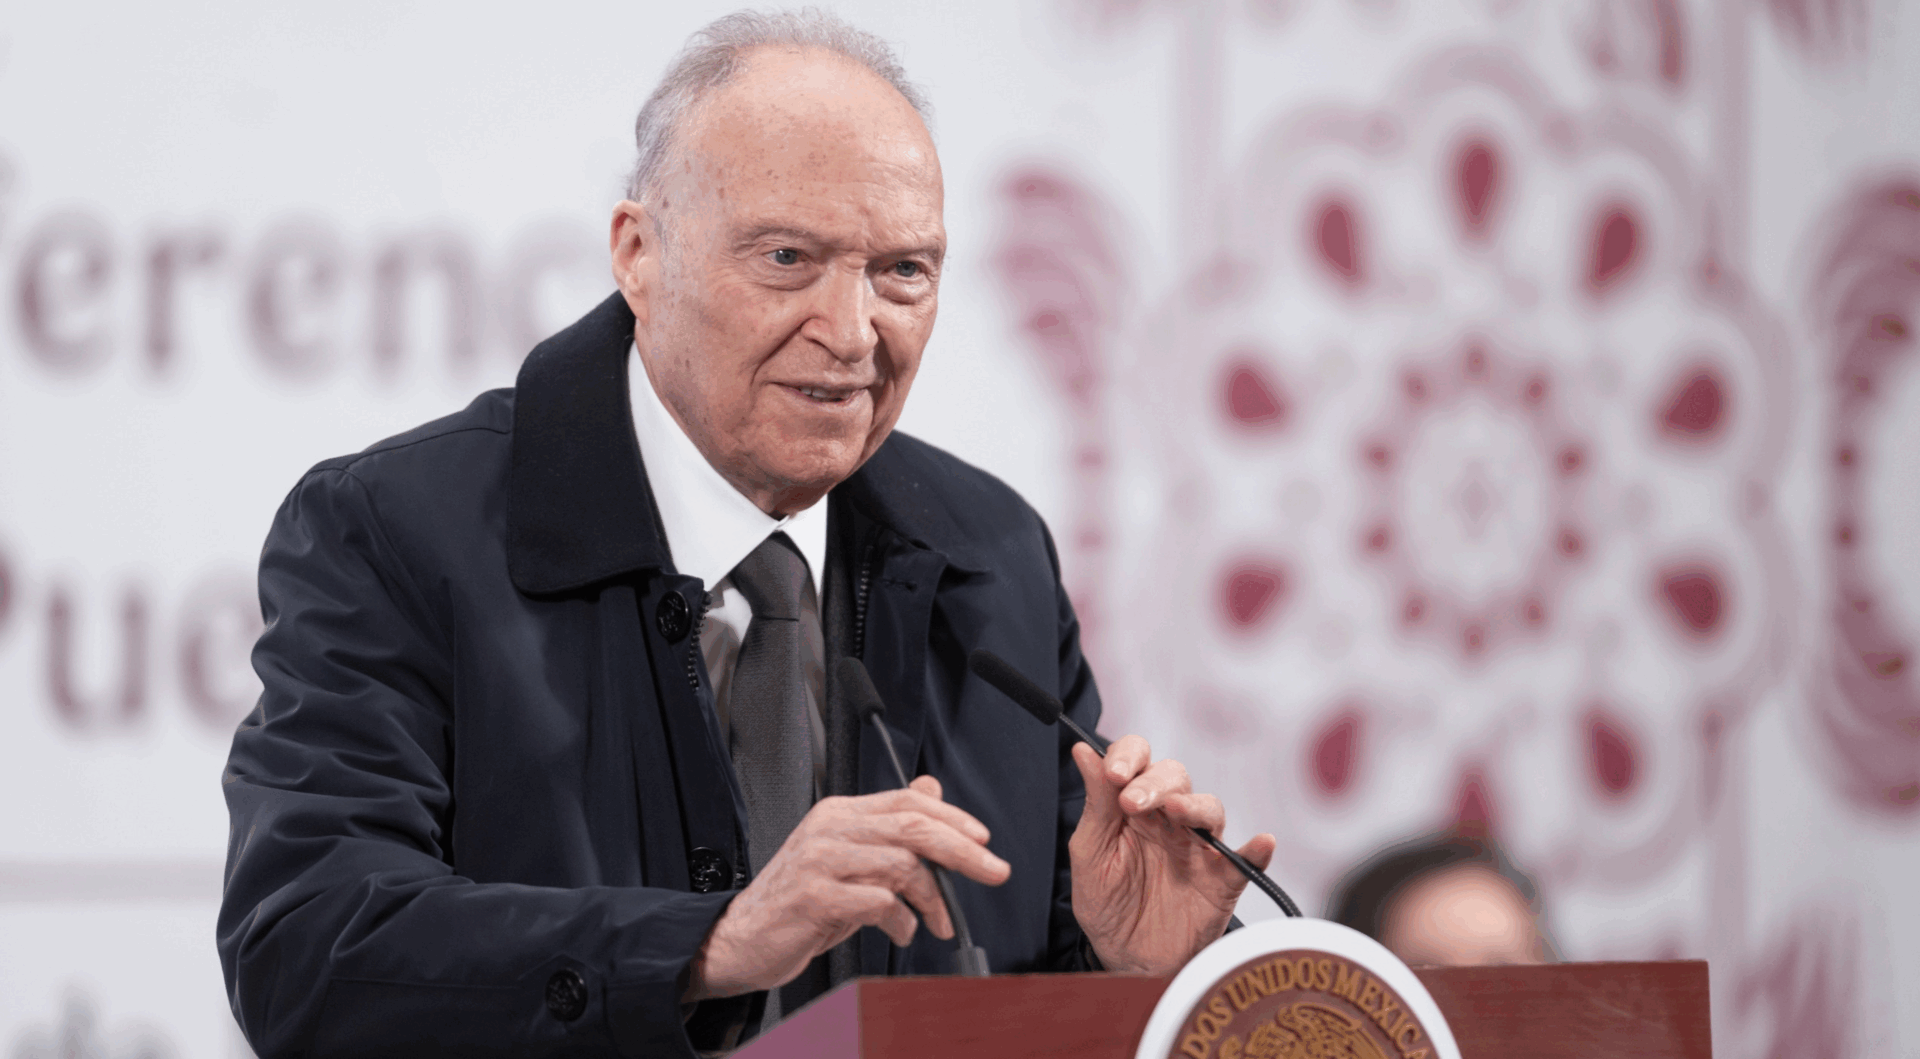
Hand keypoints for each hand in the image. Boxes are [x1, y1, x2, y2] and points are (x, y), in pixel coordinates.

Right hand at [683, 775, 1010, 1000]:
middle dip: (962, 849)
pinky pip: (879, 902)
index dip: (952, 816)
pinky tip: (902, 932)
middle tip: (993, 871)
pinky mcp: (815, 897)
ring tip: (937, 921)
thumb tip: (932, 788)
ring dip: (933, 898)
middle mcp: (829, 829)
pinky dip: (902, 921)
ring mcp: (820, 861)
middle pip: (913, 826)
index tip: (983, 839)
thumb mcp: (846, 857)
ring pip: (902, 864)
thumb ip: (887, 827)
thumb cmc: (797, 903)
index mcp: (838, 814)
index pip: (907, 800)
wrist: (741, 938)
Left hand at [1069, 736, 1276, 975]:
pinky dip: (1256, 851)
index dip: (1128, 756)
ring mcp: (1197, 848)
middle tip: (1132, 801)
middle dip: (1154, 782)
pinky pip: (1244, 862)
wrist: (1126, 960)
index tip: (1114, 773)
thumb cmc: (1107, 905)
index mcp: (1132, 807)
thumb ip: (1095, 804)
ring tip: (1175, 811)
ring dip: (1194, 805)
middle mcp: (1167, 820)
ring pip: (1208, 808)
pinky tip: (1261, 842)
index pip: (1138, 761)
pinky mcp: (1221, 881)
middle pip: (1174, 777)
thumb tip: (1083, 752)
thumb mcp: (1090, 853)